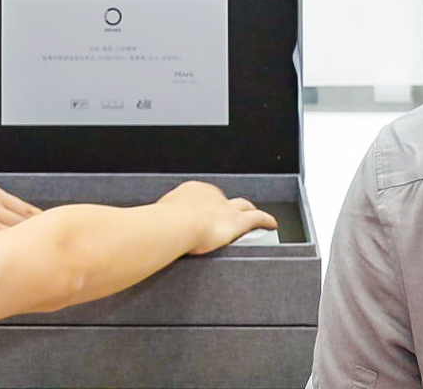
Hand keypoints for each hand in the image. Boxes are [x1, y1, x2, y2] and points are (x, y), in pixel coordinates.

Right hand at [159, 180, 275, 252]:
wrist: (177, 224)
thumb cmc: (164, 222)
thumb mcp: (159, 218)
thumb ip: (159, 223)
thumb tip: (150, 231)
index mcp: (191, 191)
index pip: (202, 197)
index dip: (206, 205)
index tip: (203, 214)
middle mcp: (211, 196)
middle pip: (224, 200)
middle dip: (227, 206)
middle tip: (227, 215)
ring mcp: (226, 207)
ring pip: (243, 206)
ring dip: (248, 210)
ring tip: (253, 215)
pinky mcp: (239, 221)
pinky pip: (258, 218)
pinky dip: (266, 220)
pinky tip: (272, 224)